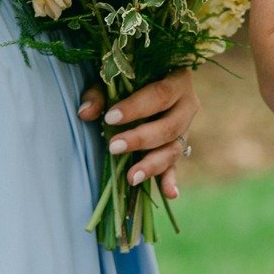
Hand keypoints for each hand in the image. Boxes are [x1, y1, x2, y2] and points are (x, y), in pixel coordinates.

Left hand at [79, 71, 199, 200]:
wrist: (150, 84)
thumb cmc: (130, 79)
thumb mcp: (115, 81)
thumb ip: (100, 95)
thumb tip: (85, 113)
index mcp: (177, 81)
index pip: (160, 95)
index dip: (136, 108)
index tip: (110, 118)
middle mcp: (188, 106)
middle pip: (169, 127)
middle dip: (141, 139)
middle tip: (113, 147)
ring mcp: (186, 130)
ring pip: (173, 150)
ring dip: (152, 164)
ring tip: (132, 177)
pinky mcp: (179, 149)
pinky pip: (175, 166)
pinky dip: (171, 180)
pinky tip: (170, 194)